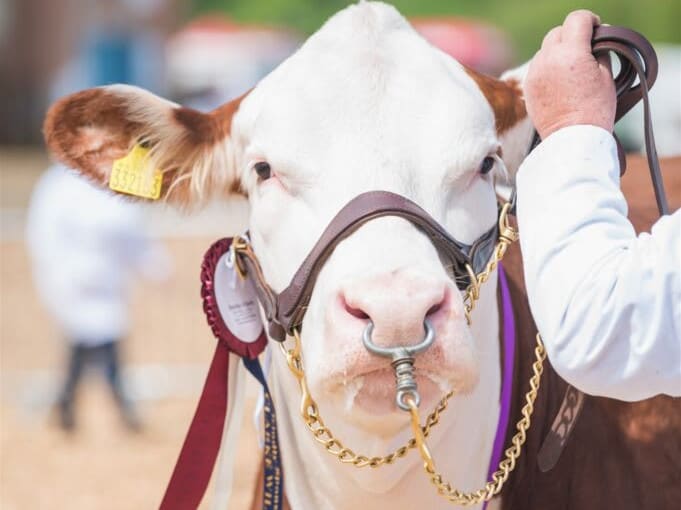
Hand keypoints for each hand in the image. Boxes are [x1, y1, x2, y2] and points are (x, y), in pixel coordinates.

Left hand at [525, 10, 615, 139]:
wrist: (572, 138)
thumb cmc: (595, 110)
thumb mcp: (606, 76)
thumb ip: (599, 51)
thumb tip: (595, 41)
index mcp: (571, 53)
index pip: (577, 19)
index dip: (589, 21)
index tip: (596, 30)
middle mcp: (548, 59)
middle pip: (558, 32)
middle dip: (572, 35)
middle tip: (584, 50)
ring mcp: (535, 73)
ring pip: (545, 49)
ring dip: (558, 52)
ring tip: (571, 69)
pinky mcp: (528, 86)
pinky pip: (537, 66)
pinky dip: (548, 67)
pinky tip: (559, 81)